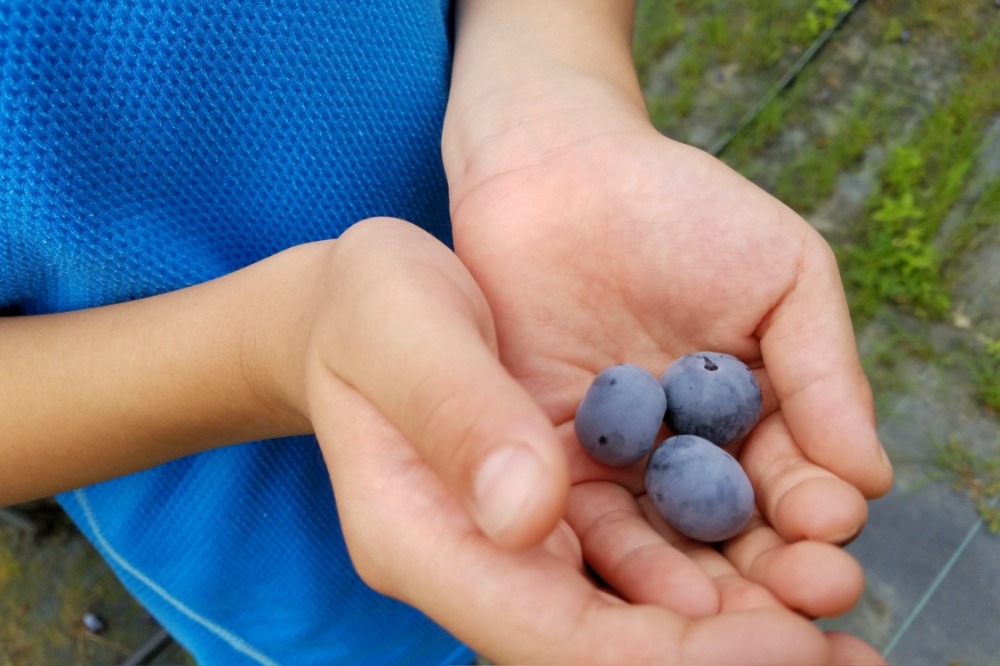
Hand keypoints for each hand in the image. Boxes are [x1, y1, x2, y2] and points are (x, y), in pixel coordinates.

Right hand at [302, 218, 884, 663]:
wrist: (369, 299)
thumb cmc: (369, 305)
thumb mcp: (397, 330)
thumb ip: (454, 412)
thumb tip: (530, 513)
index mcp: (422, 539)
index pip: (552, 637)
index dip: (667, 657)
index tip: (776, 644)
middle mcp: (483, 557)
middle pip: (608, 639)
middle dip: (725, 644)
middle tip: (837, 626)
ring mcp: (524, 531)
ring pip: (639, 596)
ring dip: (739, 600)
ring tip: (829, 583)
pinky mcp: (562, 494)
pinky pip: (647, 535)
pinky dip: (719, 541)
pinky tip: (784, 525)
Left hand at [445, 118, 891, 656]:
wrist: (559, 168)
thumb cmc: (680, 209)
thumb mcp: (782, 276)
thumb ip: (823, 372)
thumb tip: (870, 477)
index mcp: (750, 415)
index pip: (792, 485)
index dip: (815, 514)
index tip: (831, 531)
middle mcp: (683, 451)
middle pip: (730, 531)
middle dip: (767, 568)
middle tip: (797, 594)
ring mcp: (613, 458)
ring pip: (660, 537)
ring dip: (696, 576)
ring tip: (723, 609)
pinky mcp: (544, 451)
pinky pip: (581, 511)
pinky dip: (615, 547)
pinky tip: (646, 577)